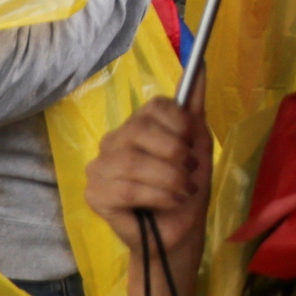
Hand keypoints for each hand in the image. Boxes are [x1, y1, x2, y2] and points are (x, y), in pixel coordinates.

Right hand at [83, 100, 213, 279]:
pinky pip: (126, 188)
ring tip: (181, 191)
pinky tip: (168, 202)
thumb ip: (194, 106)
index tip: (192, 146)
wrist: (180, 232)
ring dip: (169, 178)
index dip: (180, 125)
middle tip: (187, 173)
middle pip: (141, 130)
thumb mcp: (198, 144)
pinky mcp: (94, 194)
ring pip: (134, 161)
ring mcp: (100, 167)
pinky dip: (157, 196)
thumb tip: (201, 62)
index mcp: (138, 125)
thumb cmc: (186, 188)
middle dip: (174, 154)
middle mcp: (114, 141)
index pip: (154, 106)